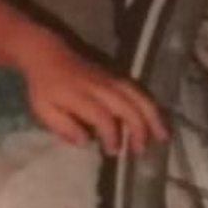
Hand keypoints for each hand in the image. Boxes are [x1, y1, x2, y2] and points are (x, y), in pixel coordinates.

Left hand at [14, 33, 166, 155]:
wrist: (47, 55)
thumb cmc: (44, 87)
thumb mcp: (44, 110)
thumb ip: (63, 128)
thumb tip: (86, 143)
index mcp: (81, 97)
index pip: (103, 118)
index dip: (111, 136)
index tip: (112, 152)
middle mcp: (100, 87)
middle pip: (127, 107)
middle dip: (138, 130)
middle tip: (141, 151)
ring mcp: (111, 80)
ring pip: (139, 97)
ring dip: (152, 117)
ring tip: (163, 136)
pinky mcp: (117, 77)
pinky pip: (139, 91)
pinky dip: (151, 105)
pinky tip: (157, 120)